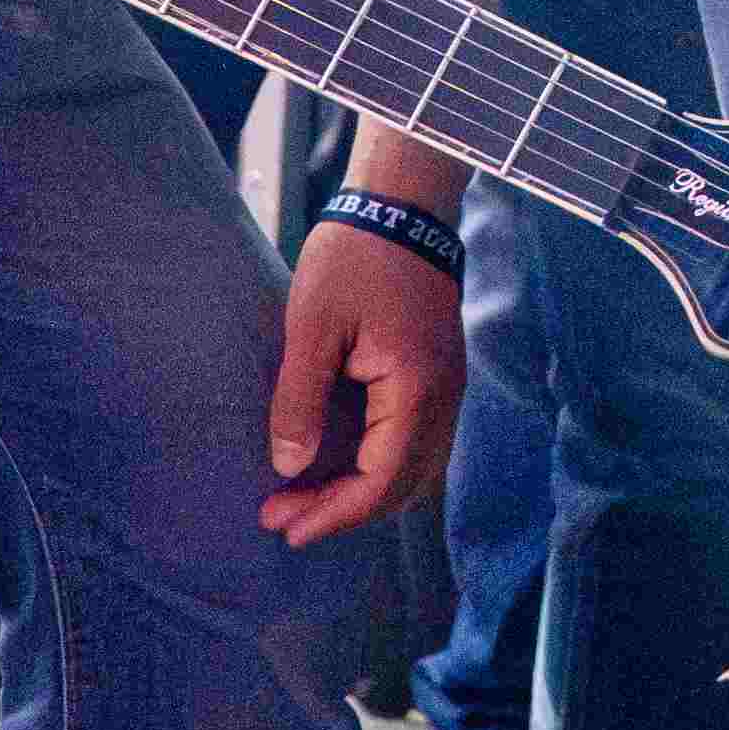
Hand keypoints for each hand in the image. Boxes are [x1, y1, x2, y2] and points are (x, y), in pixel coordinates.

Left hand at [263, 210, 464, 542]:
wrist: (401, 204)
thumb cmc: (354, 257)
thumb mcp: (312, 326)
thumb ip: (301, 400)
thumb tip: (290, 467)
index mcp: (416, 389)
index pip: (381, 481)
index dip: (333, 514)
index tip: (283, 525)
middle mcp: (443, 398)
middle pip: (400, 486)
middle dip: (341, 511)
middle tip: (281, 518)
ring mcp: (446, 387)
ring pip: (412, 470)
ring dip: (360, 491)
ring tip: (304, 498)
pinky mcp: (437, 375)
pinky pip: (414, 443)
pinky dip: (377, 466)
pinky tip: (338, 462)